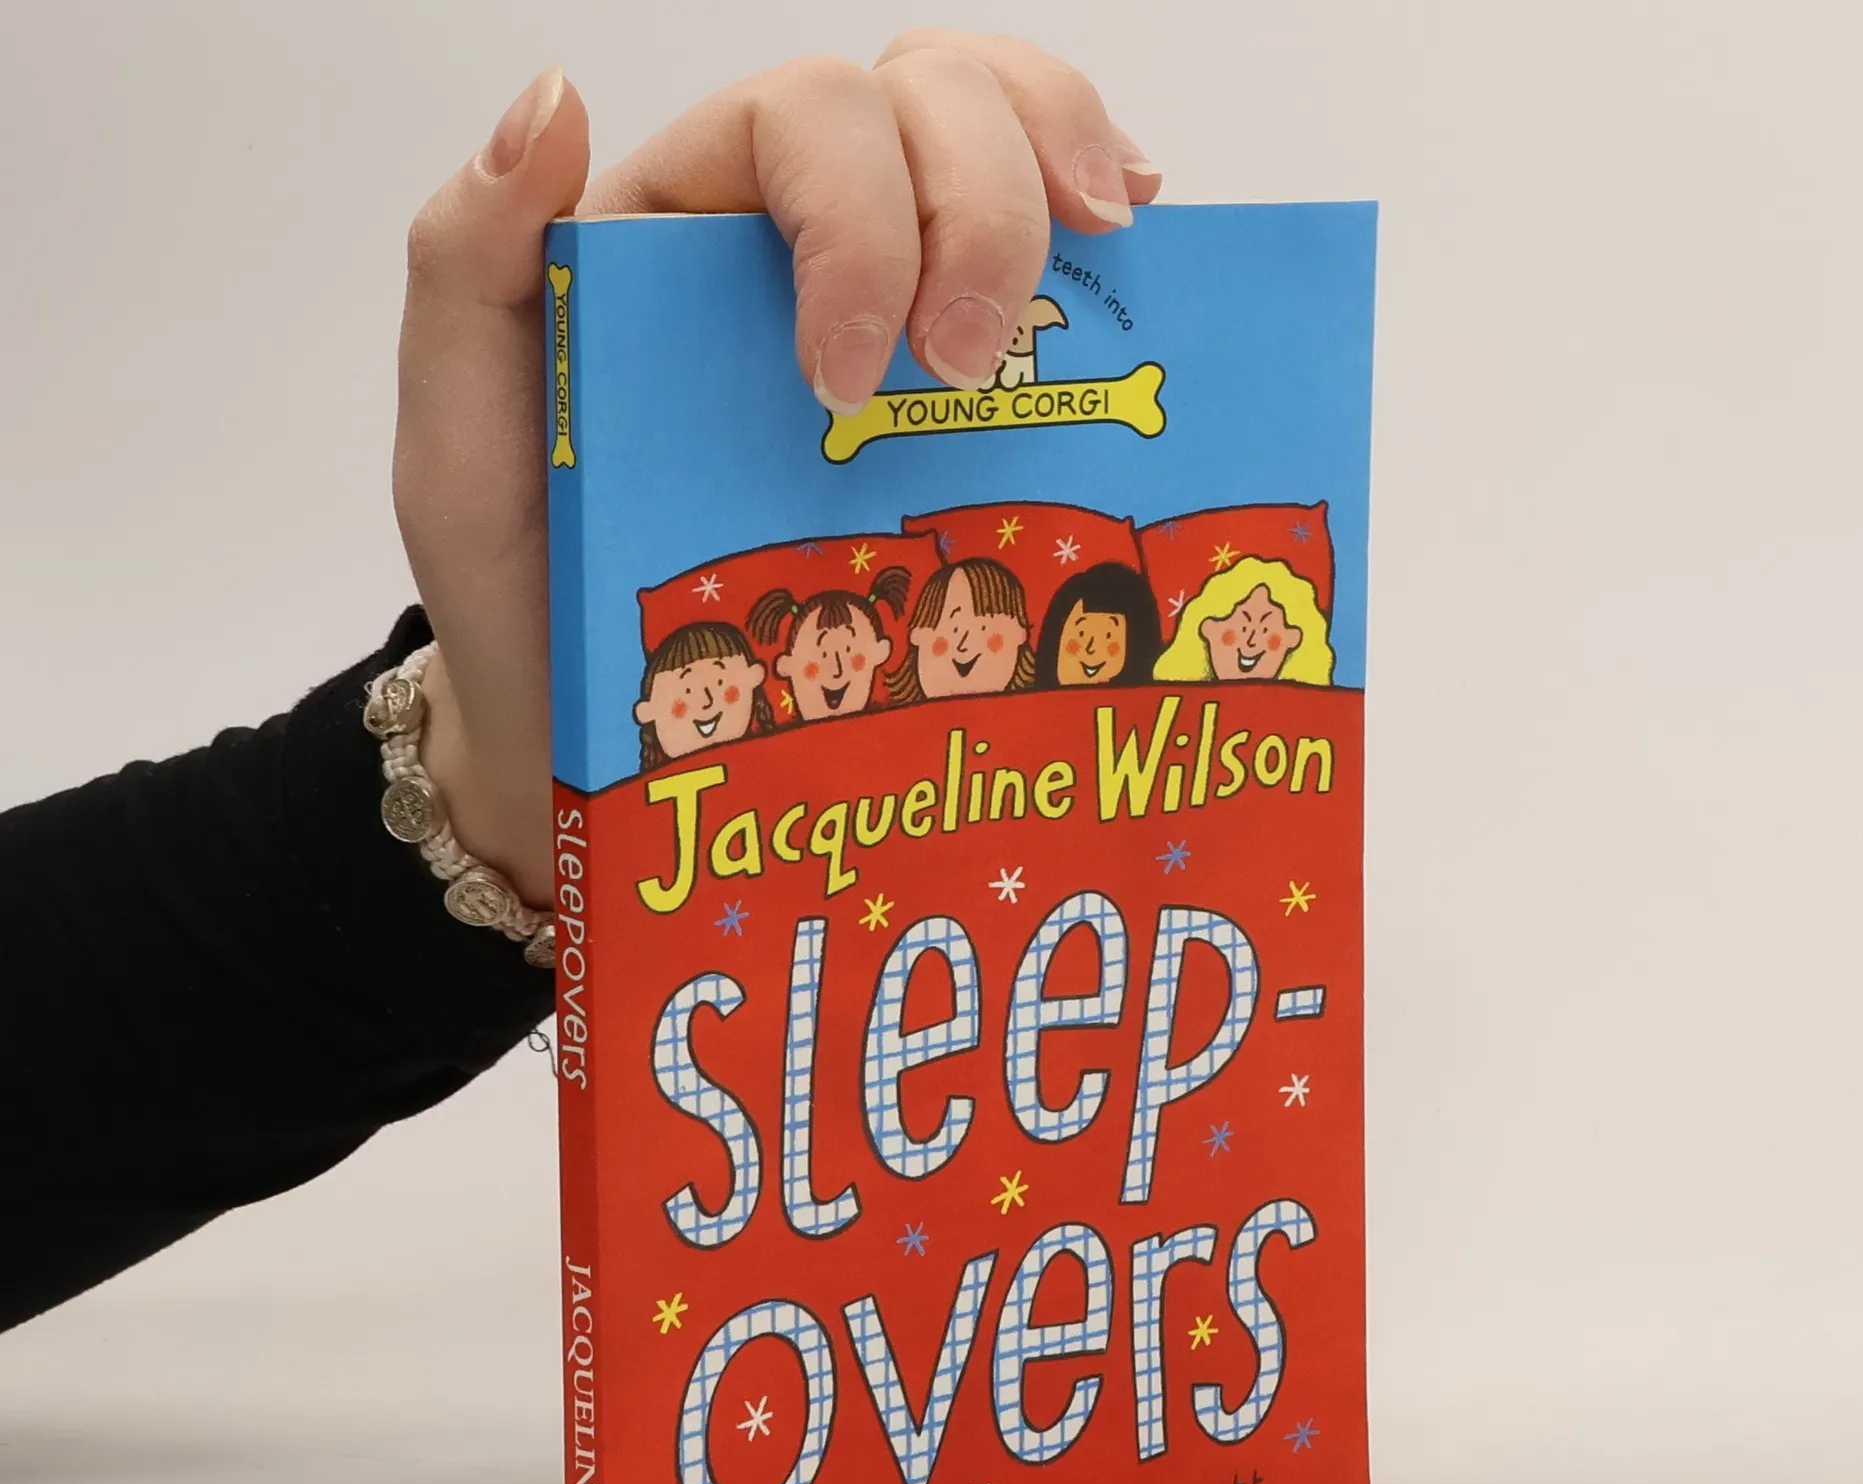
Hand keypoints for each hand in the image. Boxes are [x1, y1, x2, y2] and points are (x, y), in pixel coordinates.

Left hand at [391, 34, 1160, 907]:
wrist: (601, 739)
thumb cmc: (531, 601)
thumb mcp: (458, 449)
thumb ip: (465, 269)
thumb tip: (555, 102)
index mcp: (672, 235)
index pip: (802, 120)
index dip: (860, 214)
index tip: (851, 379)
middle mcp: (783, 241)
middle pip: (922, 101)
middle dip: (979, 205)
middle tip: (970, 368)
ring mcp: (884, 307)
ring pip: (995, 135)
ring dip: (1056, 175)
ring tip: (1105, 257)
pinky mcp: (954, 399)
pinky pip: (1047, 261)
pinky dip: (1104, 218)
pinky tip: (1140, 248)